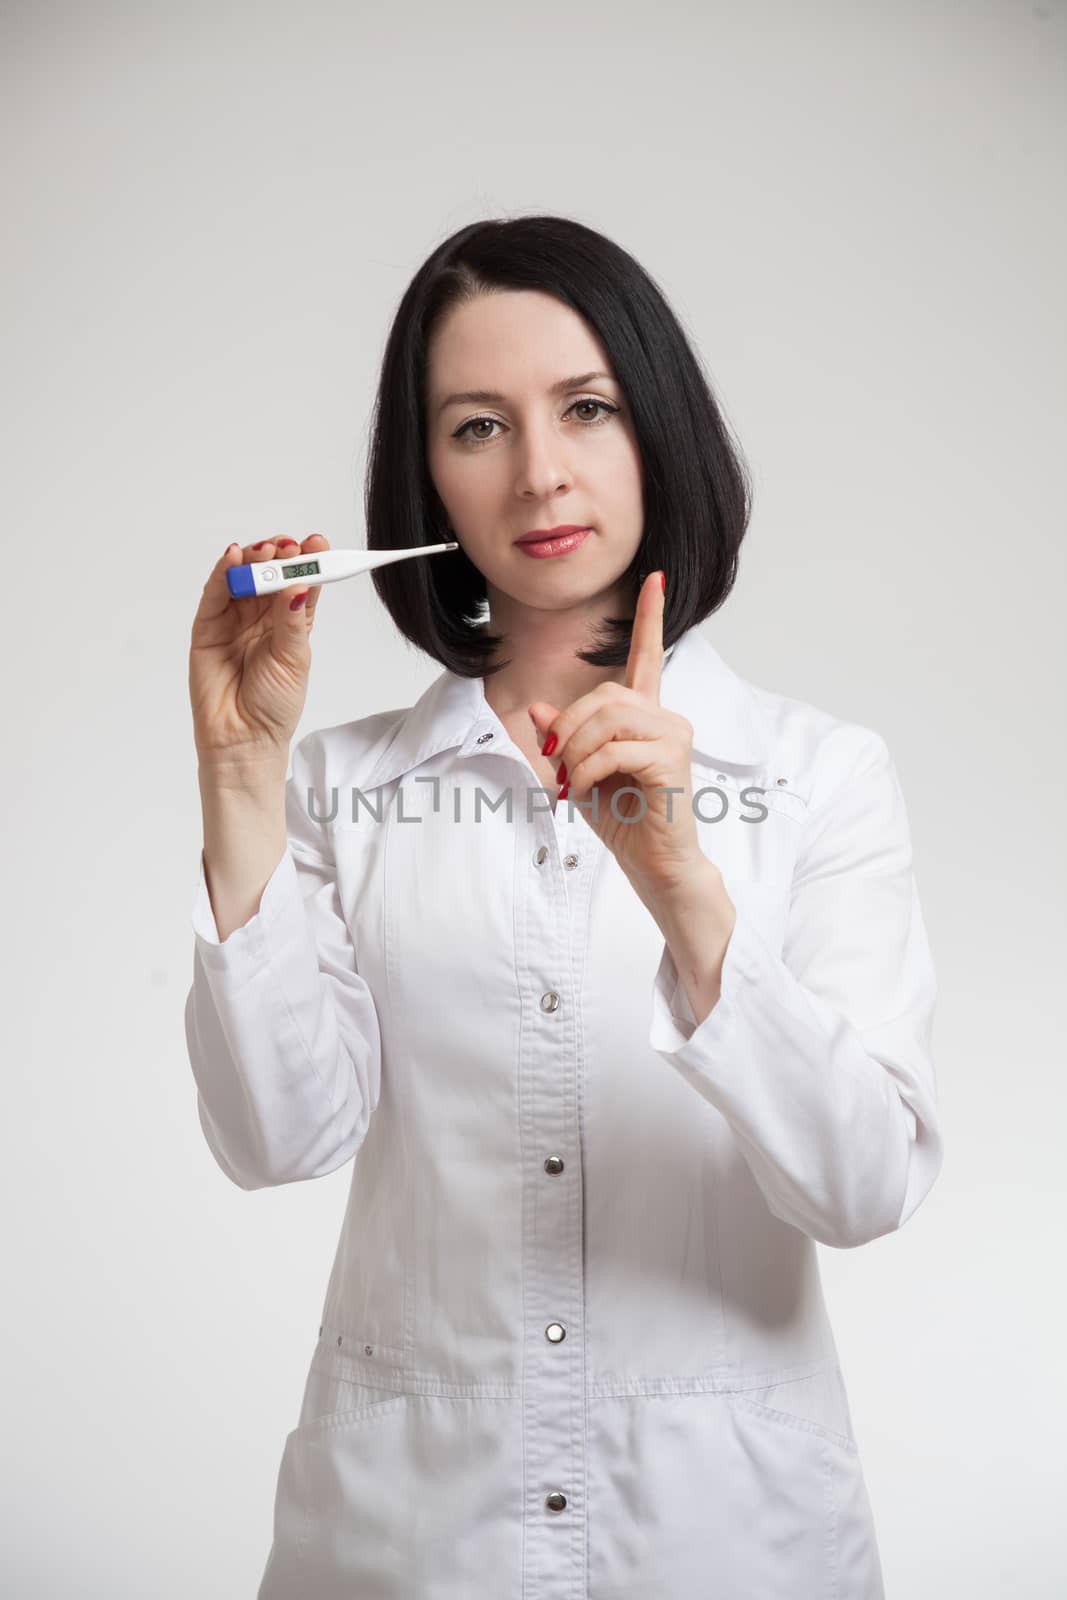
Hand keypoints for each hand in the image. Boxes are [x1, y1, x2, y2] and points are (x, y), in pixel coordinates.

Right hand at [189, 533, 329, 768]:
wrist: (244, 738)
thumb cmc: (274, 705)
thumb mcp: (294, 660)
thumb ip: (293, 622)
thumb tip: (299, 584)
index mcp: (291, 621)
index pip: (301, 582)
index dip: (309, 561)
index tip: (318, 544)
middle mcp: (262, 615)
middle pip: (271, 573)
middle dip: (280, 555)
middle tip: (289, 548)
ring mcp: (234, 618)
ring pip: (243, 577)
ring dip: (254, 559)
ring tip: (266, 552)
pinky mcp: (208, 626)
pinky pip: (215, 593)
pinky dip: (222, 572)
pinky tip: (233, 557)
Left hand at [528, 571, 707, 905]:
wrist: (655, 864)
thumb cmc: (623, 821)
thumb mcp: (580, 774)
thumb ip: (563, 740)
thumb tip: (539, 709)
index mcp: (646, 716)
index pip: (648, 655)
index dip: (649, 616)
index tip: (654, 577)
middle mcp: (665, 717)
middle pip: (606, 693)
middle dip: (569, 726)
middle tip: (555, 762)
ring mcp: (673, 735)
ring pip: (610, 717)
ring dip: (577, 750)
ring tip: (573, 780)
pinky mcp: (673, 759)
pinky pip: (617, 748)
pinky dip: (590, 769)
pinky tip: (588, 789)